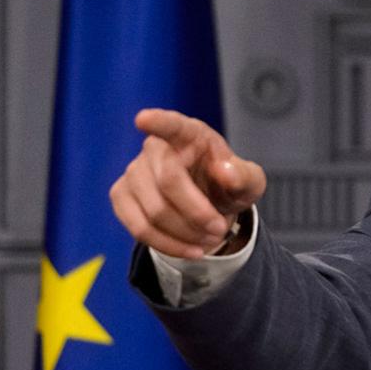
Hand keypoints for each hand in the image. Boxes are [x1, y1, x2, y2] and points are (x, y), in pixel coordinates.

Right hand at [109, 108, 266, 257]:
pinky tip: (190, 250)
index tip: (143, 119)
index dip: (157, 122)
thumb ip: (244, 176)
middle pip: (168, 182)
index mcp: (189, 134)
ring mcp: (133, 171)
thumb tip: (225, 171)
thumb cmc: (227, 185)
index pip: (171, 124)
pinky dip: (168, 245)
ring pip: (153, 212)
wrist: (209, 205)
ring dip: (186, 234)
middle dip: (198, 214)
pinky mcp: (121, 197)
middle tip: (219, 229)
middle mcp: (155, 147)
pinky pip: (139, 229)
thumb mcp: (249, 182)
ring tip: (209, 240)